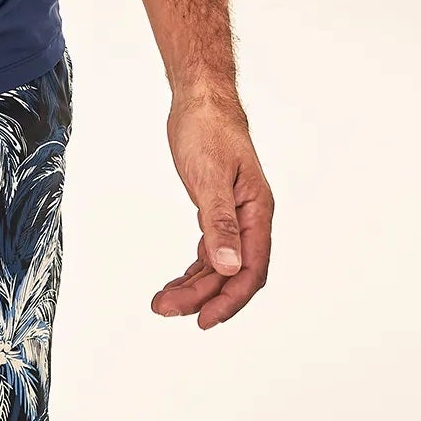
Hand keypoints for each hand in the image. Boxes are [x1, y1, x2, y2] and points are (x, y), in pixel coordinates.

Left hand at [152, 89, 272, 328]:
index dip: (230, 299)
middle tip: (167, 309)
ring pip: (220, 264)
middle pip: (232, 272)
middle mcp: (249, 218)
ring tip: (163, 301)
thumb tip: (229, 268)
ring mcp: (234, 215)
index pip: (251, 269)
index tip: (204, 320)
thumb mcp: (211, 177)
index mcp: (256, 211)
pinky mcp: (216, 209)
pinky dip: (196, 269)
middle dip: (202, 296)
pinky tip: (180, 281)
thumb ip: (220, 223)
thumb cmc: (209, 129)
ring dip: (195, 286)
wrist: (200, 99)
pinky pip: (211, 250)